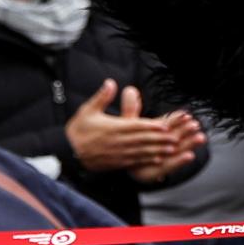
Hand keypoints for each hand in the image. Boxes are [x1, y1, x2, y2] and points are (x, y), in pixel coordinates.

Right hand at [66, 79, 201, 173]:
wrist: (66, 152)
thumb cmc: (78, 130)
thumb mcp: (87, 110)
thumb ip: (101, 97)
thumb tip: (111, 82)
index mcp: (113, 127)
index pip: (136, 126)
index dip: (151, 126)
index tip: (165, 125)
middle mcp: (118, 141)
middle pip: (143, 139)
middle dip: (161, 139)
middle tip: (177, 138)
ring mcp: (118, 153)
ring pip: (142, 151)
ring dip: (158, 150)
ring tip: (172, 149)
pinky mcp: (116, 162)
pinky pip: (135, 161)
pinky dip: (147, 160)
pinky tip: (158, 159)